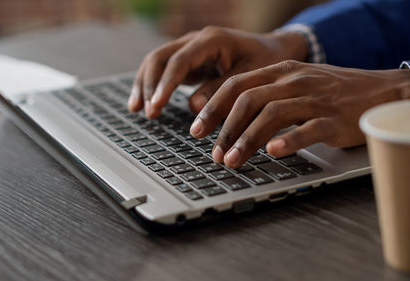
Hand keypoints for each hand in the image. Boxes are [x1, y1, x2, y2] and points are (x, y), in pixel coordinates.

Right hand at [127, 26, 308, 118]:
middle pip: (160, 58)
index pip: (180, 60)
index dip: (166, 84)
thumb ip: (222, 91)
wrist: (273, 50)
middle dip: (149, 85)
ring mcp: (189, 50)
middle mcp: (196, 41)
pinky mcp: (188, 61)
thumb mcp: (249, 77)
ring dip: (144, 85)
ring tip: (136, 109)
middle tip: (148, 111)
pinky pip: (163, 71)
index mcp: (212, 40)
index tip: (157, 104)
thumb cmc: (265, 62)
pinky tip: (145, 104)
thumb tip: (193, 106)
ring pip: (156, 63)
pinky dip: (152, 86)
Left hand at [189, 60, 409, 168]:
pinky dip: (288, 141)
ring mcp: (314, 99)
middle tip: (213, 153)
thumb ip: (264, 96)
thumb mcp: (294, 84)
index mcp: (280, 71)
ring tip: (232, 161)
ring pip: (272, 114)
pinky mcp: (334, 118)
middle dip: (225, 128)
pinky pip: (308, 129)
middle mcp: (293, 81)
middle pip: (248, 100)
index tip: (196, 129)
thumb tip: (229, 121)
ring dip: (247, 140)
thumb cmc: (330, 92)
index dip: (213, 107)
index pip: (237, 85)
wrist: (378, 91)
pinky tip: (273, 153)